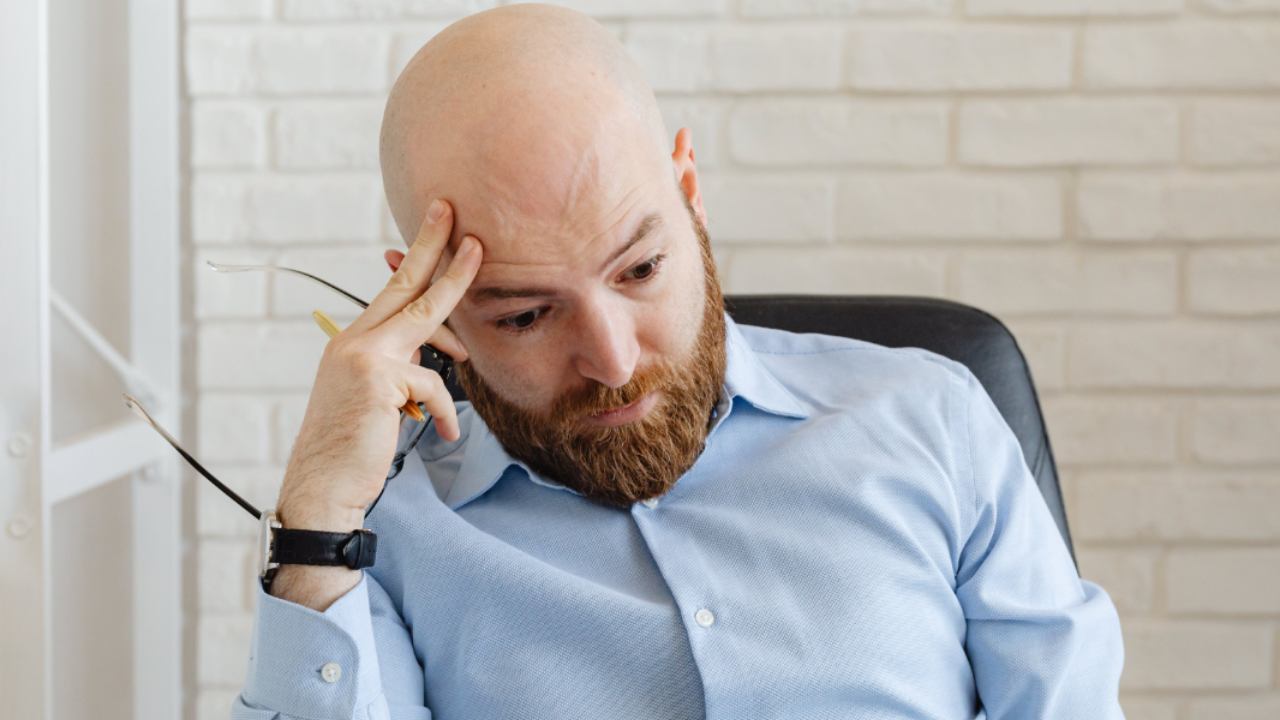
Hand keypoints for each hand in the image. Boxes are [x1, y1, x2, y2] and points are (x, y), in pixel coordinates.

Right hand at [271, 199, 479, 607]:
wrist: (324, 488)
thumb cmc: (354, 448)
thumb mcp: (376, 399)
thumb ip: (401, 367)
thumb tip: (440, 349)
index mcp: (353, 341)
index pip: (392, 290)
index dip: (417, 257)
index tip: (439, 224)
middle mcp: (354, 339)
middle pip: (406, 283)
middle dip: (434, 246)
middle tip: (457, 214)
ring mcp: (364, 356)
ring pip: (425, 320)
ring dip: (454, 330)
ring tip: (467, 353)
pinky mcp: (378, 379)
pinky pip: (433, 384)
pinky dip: (442, 412)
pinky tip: (443, 434)